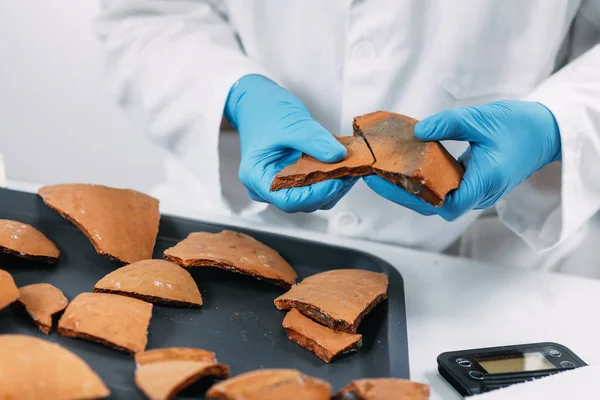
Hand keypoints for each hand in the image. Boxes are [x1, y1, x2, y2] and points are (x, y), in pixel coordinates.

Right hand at [225, 74, 356, 212]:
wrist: (258, 102)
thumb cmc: (264, 111)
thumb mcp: (291, 123)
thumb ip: (314, 141)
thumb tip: (338, 156)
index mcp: (257, 177)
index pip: (289, 200)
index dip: (316, 194)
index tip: (337, 180)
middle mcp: (267, 187)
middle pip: (303, 202)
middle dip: (329, 188)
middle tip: (350, 170)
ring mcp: (281, 184)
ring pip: (312, 197)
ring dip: (334, 184)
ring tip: (350, 165)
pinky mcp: (294, 179)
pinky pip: (314, 185)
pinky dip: (330, 177)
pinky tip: (342, 164)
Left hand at [364, 101, 560, 219]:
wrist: (546, 131)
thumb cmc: (520, 126)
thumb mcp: (482, 119)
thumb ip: (448, 125)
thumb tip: (418, 132)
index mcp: (485, 181)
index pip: (449, 205)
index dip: (420, 200)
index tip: (396, 184)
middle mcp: (479, 192)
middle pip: (435, 204)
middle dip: (402, 194)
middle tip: (374, 177)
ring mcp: (475, 190)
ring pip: (437, 199)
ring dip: (409, 189)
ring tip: (382, 173)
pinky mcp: (471, 183)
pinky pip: (443, 188)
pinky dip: (422, 181)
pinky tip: (403, 167)